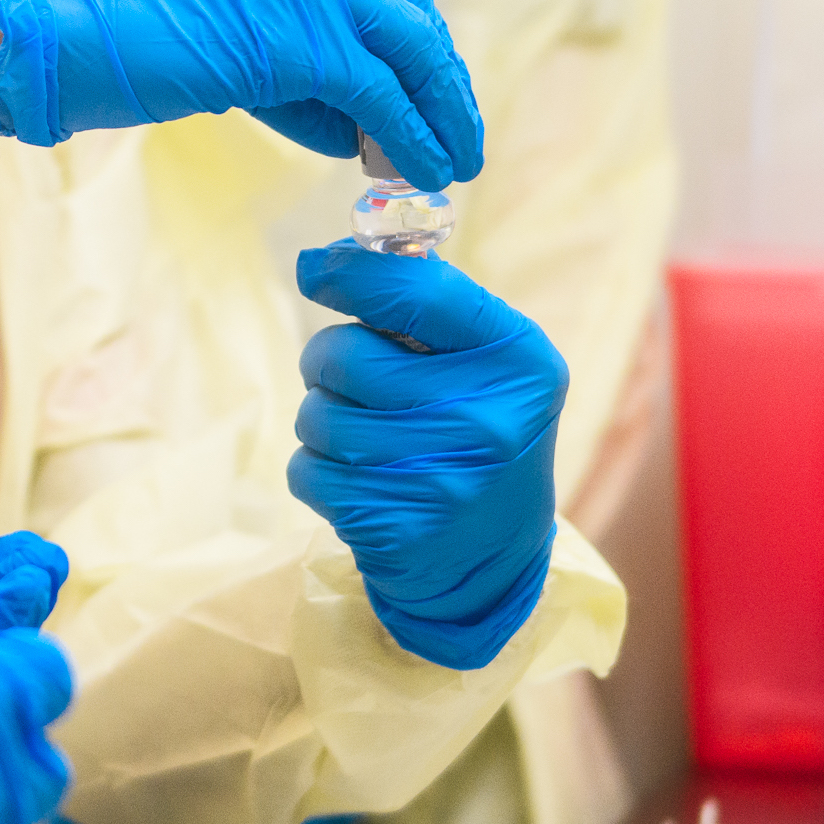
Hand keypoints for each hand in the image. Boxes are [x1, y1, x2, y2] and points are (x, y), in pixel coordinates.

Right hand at [0, 0, 482, 194]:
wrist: (47, 22)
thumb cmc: (99, 16)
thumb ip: (279, 20)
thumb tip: (351, 105)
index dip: (397, 16)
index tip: (413, 66)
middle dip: (431, 69)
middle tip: (450, 123)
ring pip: (409, 43)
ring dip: (438, 108)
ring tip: (450, 158)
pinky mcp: (311, 37)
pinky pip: (384, 94)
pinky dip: (410, 137)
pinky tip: (421, 169)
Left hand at [290, 242, 563, 668]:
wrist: (493, 562)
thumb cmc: (478, 434)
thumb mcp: (489, 365)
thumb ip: (426, 308)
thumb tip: (325, 261)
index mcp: (516, 361)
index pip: (417, 291)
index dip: (352, 274)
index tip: (315, 269)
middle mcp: (484, 416)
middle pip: (346, 355)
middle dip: (328, 359)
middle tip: (350, 378)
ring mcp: (438, 477)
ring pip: (317, 414)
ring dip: (322, 418)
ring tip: (364, 435)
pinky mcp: (393, 525)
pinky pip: (307, 468)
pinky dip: (316, 469)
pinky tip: (359, 480)